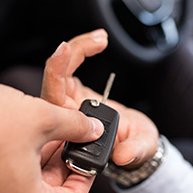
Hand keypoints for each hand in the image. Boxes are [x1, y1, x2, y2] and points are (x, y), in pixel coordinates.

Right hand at [0, 82, 103, 192]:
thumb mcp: (41, 118)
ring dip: (40, 158)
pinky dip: (19, 162)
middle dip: (61, 161)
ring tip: (45, 129)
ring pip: (27, 186)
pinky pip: (6, 183)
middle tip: (68, 135)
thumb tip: (91, 130)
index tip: (88, 155)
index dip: (86, 176)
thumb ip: (74, 126)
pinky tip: (21, 135)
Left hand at [41, 29, 159, 168]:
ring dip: (78, 48)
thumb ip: (133, 152)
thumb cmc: (133, 148)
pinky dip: (82, 50)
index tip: (66, 53)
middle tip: (96, 41)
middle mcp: (64, 116)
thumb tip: (123, 154)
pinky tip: (99, 40)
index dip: (56, 75)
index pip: (53, 103)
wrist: (134, 142)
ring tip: (102, 38)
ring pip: (60, 71)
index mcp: (70, 133)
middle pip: (53, 81)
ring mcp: (68, 102)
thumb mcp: (139, 150)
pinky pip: (70, 67)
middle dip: (68, 55)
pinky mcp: (74, 91)